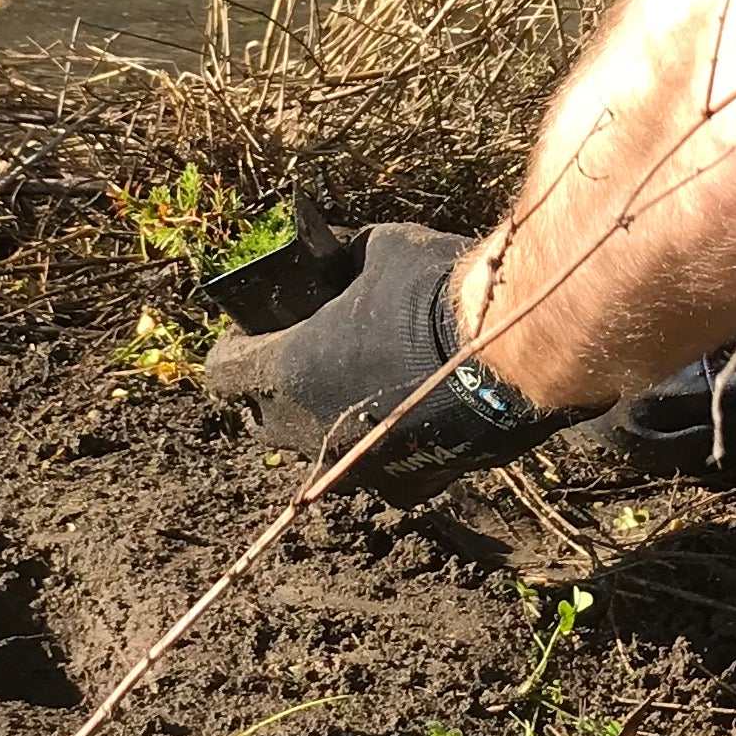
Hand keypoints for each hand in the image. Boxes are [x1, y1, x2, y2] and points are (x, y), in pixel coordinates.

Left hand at [201, 224, 570, 500]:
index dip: (235, 345)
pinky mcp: (405, 485)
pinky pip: (376, 471)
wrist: (512, 352)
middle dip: (275, 386)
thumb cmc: (433, 292)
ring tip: (365, 380)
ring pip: (318, 449)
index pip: (223, 372)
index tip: (256, 325)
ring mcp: (356, 468)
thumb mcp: (375, 250)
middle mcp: (308, 432)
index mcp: (287, 373)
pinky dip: (383, 444)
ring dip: (327, 417)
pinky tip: (410, 411)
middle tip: (308, 349)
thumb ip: (337, 260)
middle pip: (263, 417)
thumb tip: (326, 255)